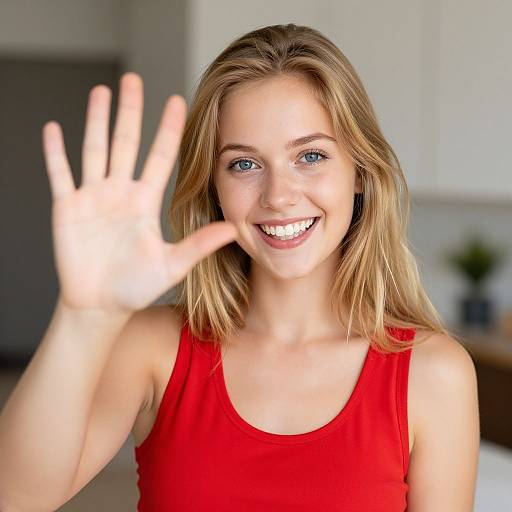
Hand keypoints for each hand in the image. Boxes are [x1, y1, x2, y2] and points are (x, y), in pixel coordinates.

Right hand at [42, 72, 236, 315]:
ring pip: (94, 150)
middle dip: (130, 111)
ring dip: (96, 120)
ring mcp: (92, 198)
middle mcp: (120, 193)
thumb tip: (233, 230)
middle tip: (134, 79)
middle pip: (125, 143)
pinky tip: (53, 129)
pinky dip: (55, 154)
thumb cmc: (136, 287)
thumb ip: (199, 245)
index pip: (159, 157)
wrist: (101, 305)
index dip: (167, 130)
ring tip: (101, 91)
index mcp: (145, 202)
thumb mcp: (172, 264)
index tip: (177, 101)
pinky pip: (60, 175)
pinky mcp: (66, 208)